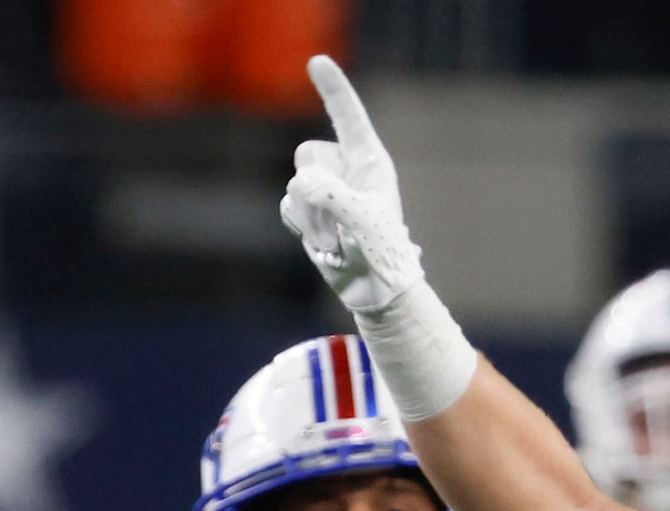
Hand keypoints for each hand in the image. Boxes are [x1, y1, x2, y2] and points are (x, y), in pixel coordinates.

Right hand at [281, 56, 426, 316]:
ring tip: (336, 236)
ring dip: (310, 214)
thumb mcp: (362, 220)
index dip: (333, 88)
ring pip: (295, 182)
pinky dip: (301, 223)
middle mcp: (346, 169)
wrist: (374, 289)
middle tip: (340, 220)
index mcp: (369, 161)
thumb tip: (302, 184)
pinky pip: (288, 203)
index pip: (348, 116)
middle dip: (316, 187)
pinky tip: (323, 240)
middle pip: (308, 154)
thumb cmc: (381, 253)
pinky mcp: (310, 209)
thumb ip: (331, 195)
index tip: (318, 61)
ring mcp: (326, 188)